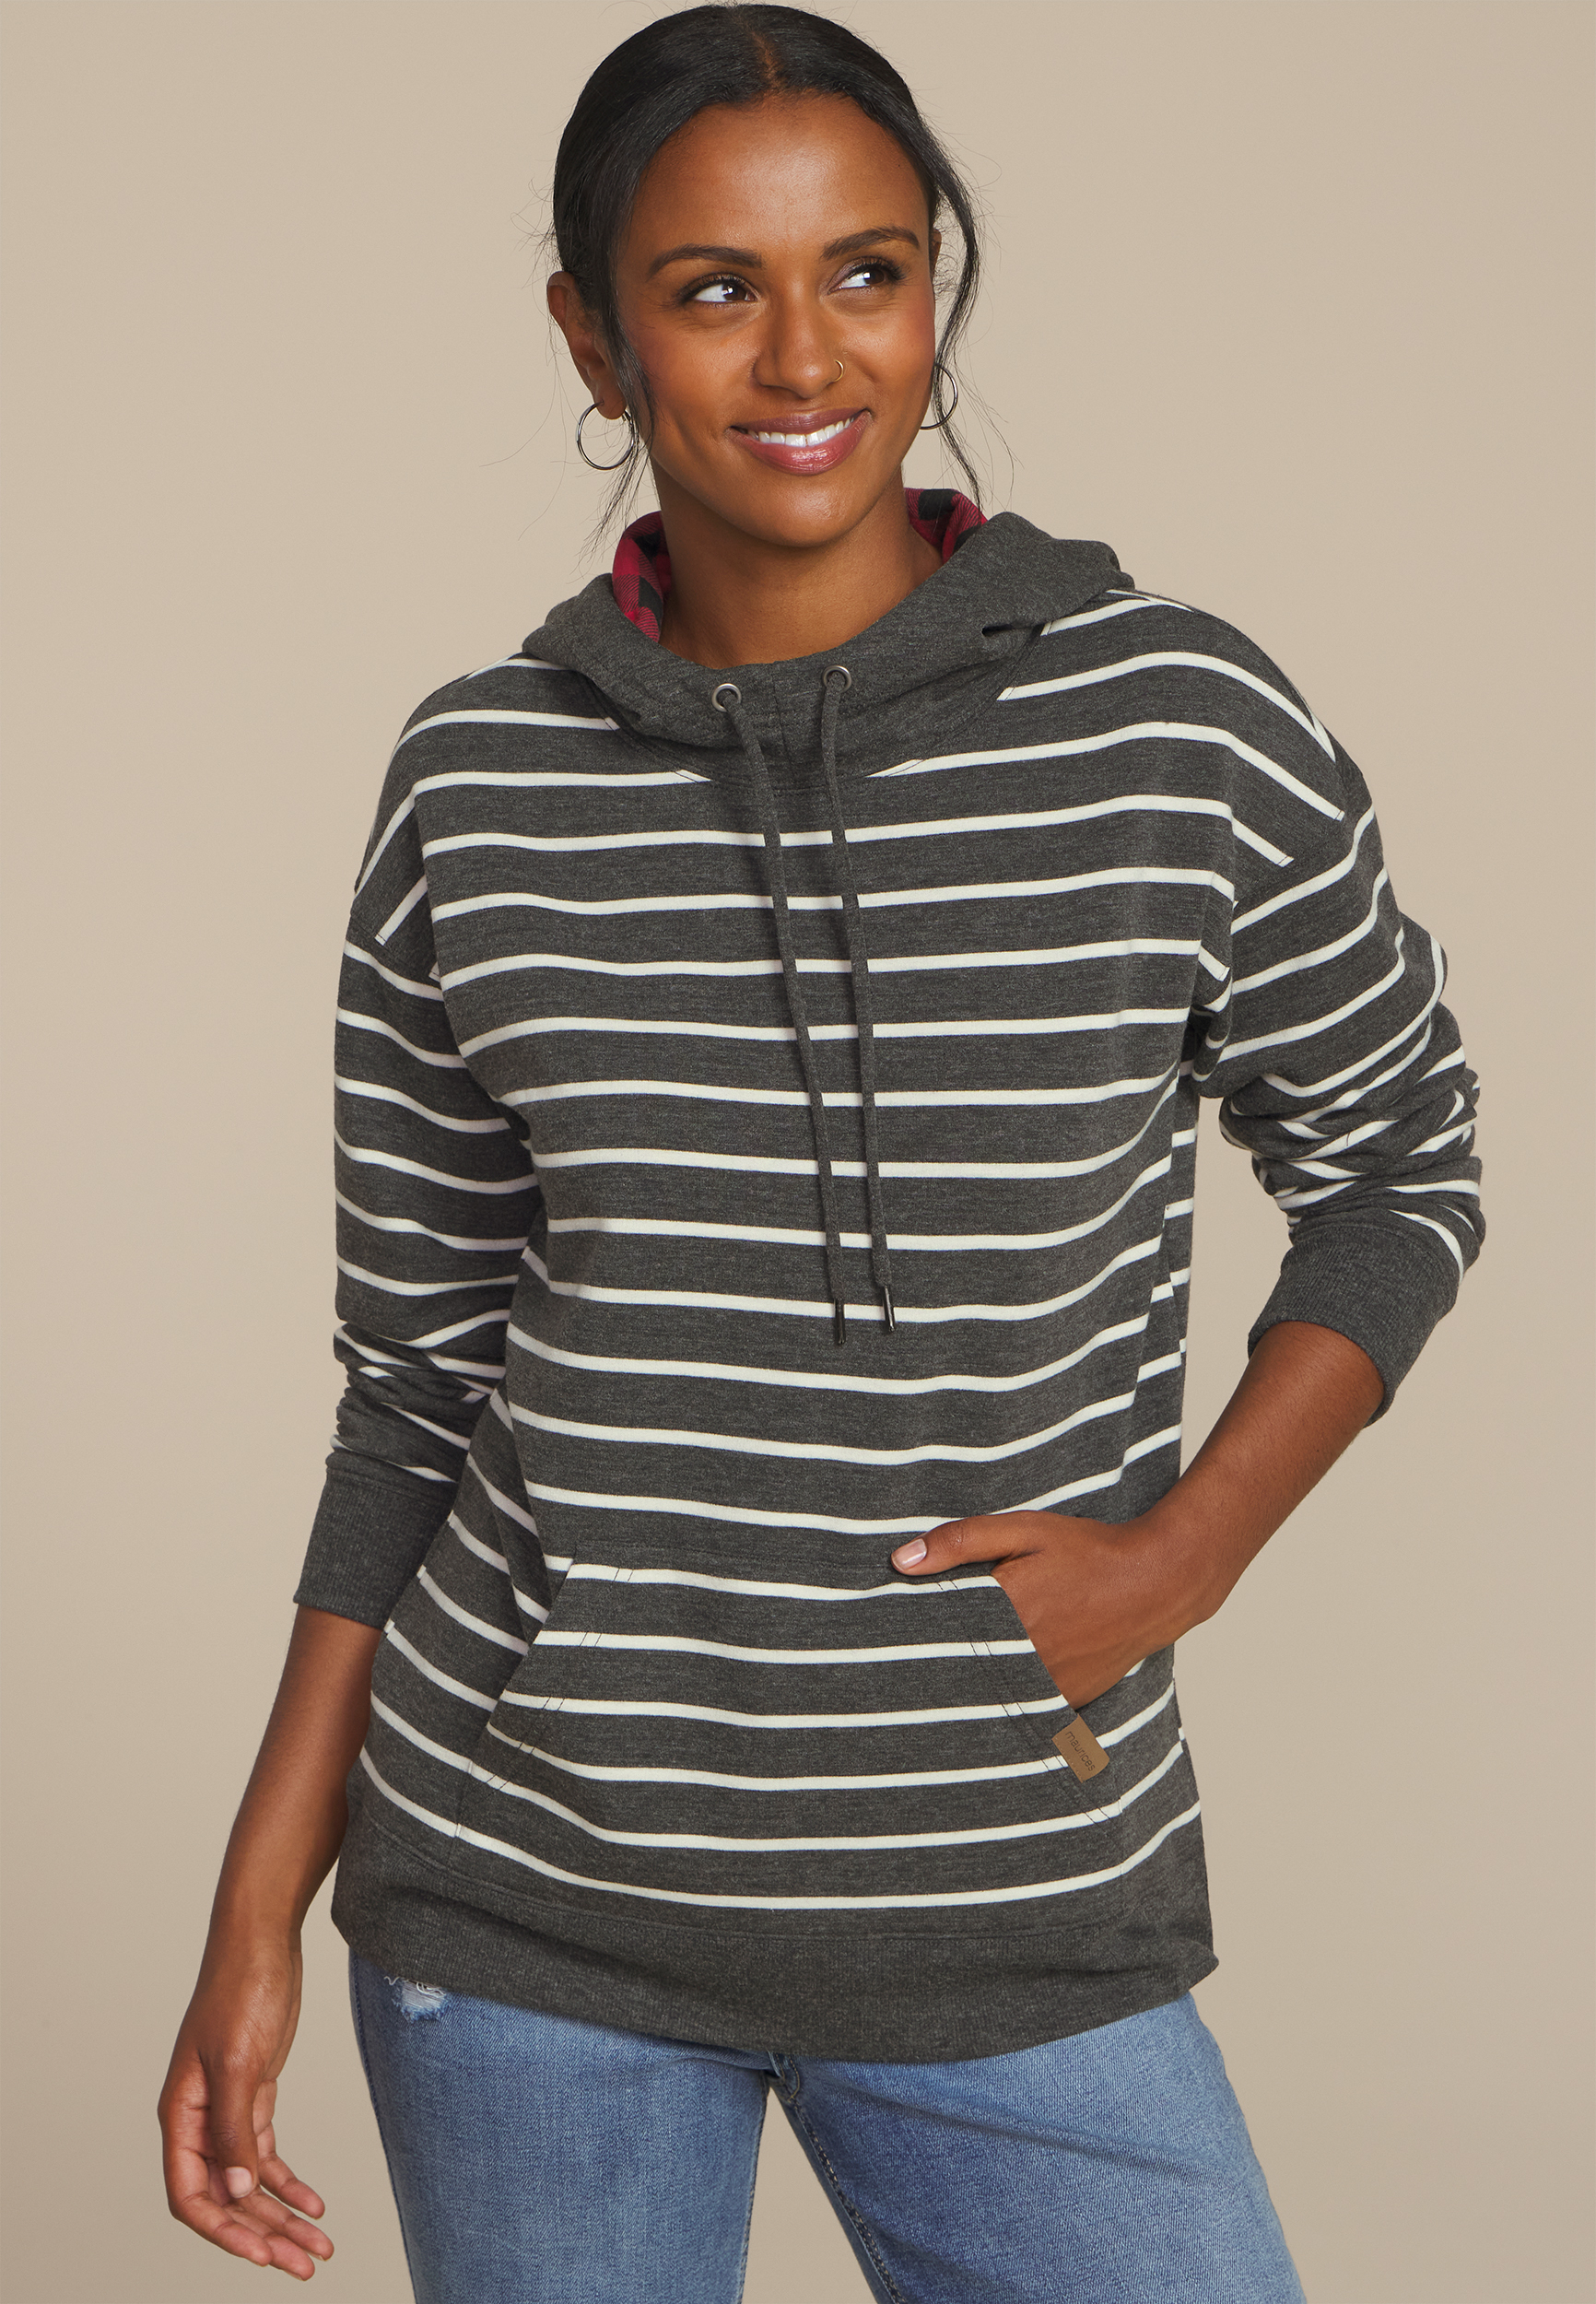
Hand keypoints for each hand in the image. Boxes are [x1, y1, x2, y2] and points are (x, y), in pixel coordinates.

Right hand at [158, 1930, 333, 2279]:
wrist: (264, 1940)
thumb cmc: (242, 1988)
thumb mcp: (239, 2060)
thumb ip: (233, 2128)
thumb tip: (237, 2192)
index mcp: (181, 2115)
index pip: (190, 2195)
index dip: (224, 2232)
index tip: (262, 2255)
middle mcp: (199, 2120)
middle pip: (226, 2198)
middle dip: (265, 2235)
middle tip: (306, 2263)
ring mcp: (227, 2109)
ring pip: (250, 2183)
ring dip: (282, 2216)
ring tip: (319, 2245)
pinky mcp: (254, 2095)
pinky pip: (266, 2156)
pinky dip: (289, 2182)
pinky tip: (315, 2202)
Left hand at [891, 1510, 1194, 1708]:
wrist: (1158, 1581)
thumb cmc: (1088, 1551)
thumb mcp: (1024, 1531)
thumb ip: (961, 1542)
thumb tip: (900, 1561)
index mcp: (1003, 1615)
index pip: (939, 1638)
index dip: (917, 1641)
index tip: (897, 1647)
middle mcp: (1023, 1657)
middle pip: (965, 1670)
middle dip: (942, 1669)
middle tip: (909, 1676)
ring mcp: (1049, 1684)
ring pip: (995, 1693)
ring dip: (980, 1686)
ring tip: (951, 1688)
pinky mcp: (1070, 1698)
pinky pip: (1028, 1703)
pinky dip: (1015, 1695)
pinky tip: (1004, 1684)